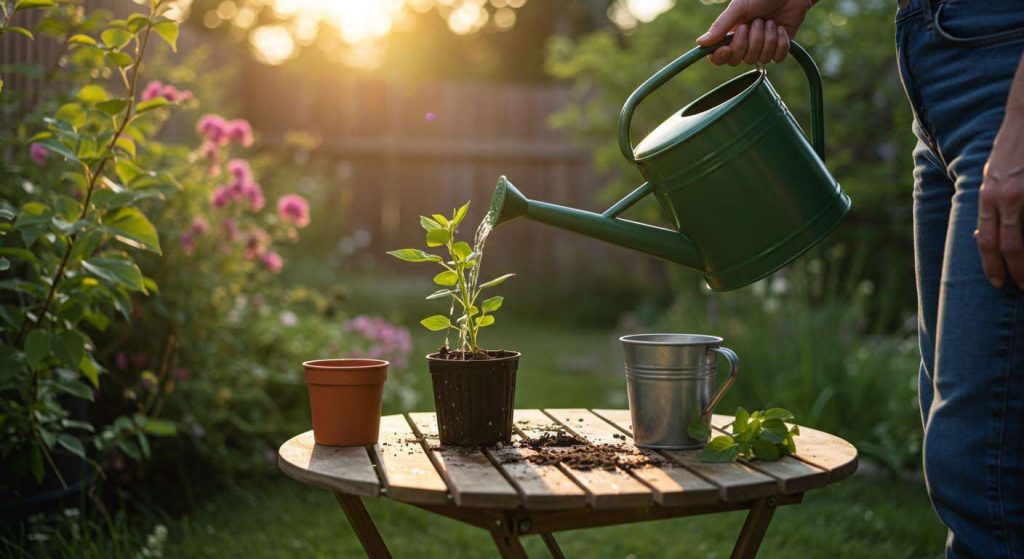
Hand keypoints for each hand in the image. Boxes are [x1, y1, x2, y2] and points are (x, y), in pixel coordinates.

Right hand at [696, 0, 813, 65]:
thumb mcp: (739, 7)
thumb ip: (720, 26)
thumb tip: (700, 43)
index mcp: (731, 33)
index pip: (719, 57)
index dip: (722, 57)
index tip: (727, 48)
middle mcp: (745, 43)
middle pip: (740, 60)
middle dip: (751, 41)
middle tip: (757, 21)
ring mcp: (763, 47)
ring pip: (761, 58)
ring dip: (768, 38)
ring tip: (770, 21)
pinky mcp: (780, 48)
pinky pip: (778, 58)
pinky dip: (781, 42)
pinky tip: (781, 28)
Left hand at [976, 111, 1023, 288]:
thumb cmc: (1011, 149)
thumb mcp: (991, 176)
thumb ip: (989, 204)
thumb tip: (983, 234)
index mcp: (988, 196)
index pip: (987, 240)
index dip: (991, 265)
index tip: (998, 282)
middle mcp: (1005, 197)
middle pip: (1009, 244)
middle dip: (1015, 270)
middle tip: (1021, 286)